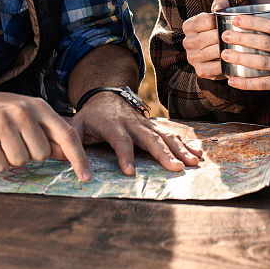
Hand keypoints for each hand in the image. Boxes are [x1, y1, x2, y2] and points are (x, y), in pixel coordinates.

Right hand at [0, 90, 91, 181]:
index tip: (87, 177)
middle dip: (30, 154)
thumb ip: (48, 134)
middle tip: (15, 141)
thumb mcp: (27, 115)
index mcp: (38, 106)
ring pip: (20, 161)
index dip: (78, 158)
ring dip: (11, 158)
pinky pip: (0, 165)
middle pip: (42, 154)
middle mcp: (22, 111)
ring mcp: (2, 122)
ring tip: (1, 142)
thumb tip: (69, 155)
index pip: (66, 135)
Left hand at [70, 91, 202, 176]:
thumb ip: (71, 147)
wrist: (105, 96)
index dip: (125, 155)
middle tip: (175, 169)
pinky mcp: (155, 127)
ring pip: (166, 136)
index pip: (120, 141)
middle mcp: (133, 123)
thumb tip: (72, 169)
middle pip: (150, 139)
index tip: (130, 172)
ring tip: (192, 163)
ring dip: (180, 150)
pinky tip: (198, 154)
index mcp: (112, 125)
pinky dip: (186, 144)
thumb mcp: (75, 127)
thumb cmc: (89, 117)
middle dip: (163, 154)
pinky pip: (172, 135)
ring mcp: (146, 124)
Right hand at [181, 0, 231, 80]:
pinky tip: (234, 60)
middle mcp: (188, 42)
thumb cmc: (219, 31)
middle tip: (239, 36)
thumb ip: (219, 5)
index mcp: (189, 26)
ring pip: (213, 52)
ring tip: (240, 47)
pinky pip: (214, 67)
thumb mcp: (218, 15)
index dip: (219, 21)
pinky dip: (226, 64)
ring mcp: (193, 57)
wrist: (218, 54)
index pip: (205, 20)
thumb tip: (219, 7)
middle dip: (226, 36)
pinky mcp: (200, 70)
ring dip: (227, 49)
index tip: (230, 22)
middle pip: (210, 36)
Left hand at [218, 12, 269, 100]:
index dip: (253, 22)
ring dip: (241, 58)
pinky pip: (264, 84)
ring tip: (225, 54)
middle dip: (242, 38)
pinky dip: (246, 83)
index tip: (235, 20)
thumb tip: (251, 22)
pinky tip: (232, 81)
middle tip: (224, 36)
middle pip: (265, 43)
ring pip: (263, 63)